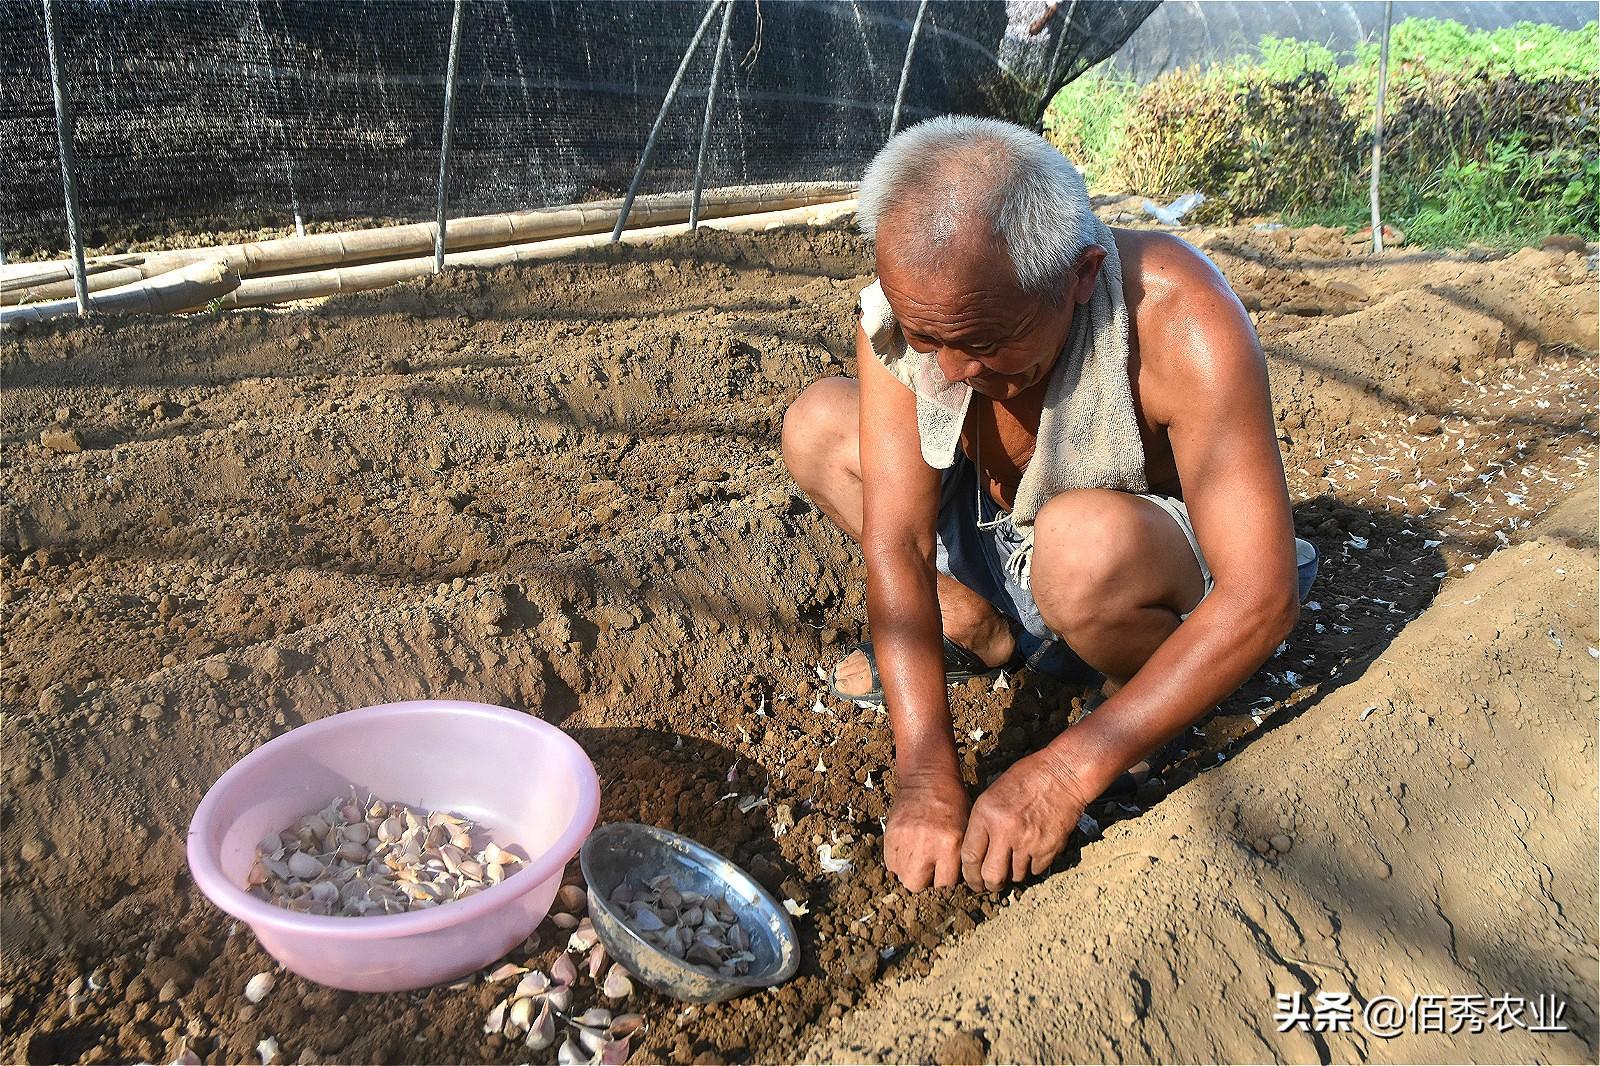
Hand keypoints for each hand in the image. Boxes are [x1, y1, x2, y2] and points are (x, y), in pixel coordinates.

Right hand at [885, 772, 969, 890]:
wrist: (928, 779)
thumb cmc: (952, 804)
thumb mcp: (965, 831)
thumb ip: (958, 858)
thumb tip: (951, 885)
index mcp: (951, 844)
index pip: (945, 885)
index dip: (944, 883)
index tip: (944, 876)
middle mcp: (927, 844)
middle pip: (917, 885)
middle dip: (923, 882)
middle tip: (928, 871)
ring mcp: (906, 839)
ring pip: (901, 876)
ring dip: (909, 872)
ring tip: (917, 860)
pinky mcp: (891, 834)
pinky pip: (890, 862)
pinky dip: (897, 862)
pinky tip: (907, 852)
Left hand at [961, 748, 1092, 890]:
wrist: (1063, 775)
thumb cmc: (1026, 779)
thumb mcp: (992, 794)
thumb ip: (982, 824)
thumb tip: (975, 855)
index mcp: (986, 814)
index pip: (969, 857)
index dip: (969, 874)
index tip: (972, 880)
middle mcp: (1005, 831)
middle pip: (991, 876)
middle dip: (989, 885)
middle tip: (990, 885)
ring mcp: (1028, 842)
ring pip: (1015, 876)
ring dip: (1013, 874)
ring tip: (1014, 862)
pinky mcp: (1049, 849)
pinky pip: (1035, 870)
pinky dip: (1032, 866)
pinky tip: (1032, 852)